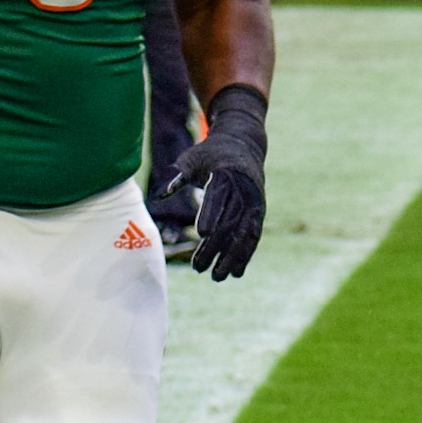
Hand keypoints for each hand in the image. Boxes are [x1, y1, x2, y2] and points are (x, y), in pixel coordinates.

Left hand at [171, 85, 266, 281]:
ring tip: (217, 278)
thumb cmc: (211, 153)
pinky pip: (253, 236)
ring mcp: (253, 201)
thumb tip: (162, 195)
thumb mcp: (194, 158)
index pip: (217, 197)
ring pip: (243, 234)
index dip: (210, 214)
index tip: (201, 235)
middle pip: (228, 221)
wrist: (245, 144)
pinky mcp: (259, 211)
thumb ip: (180, 177)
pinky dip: (245, 255)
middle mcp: (243, 189)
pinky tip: (237, 273)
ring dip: (231, 258)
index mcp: (225, 174)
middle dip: (214, 247)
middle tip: (198, 269)